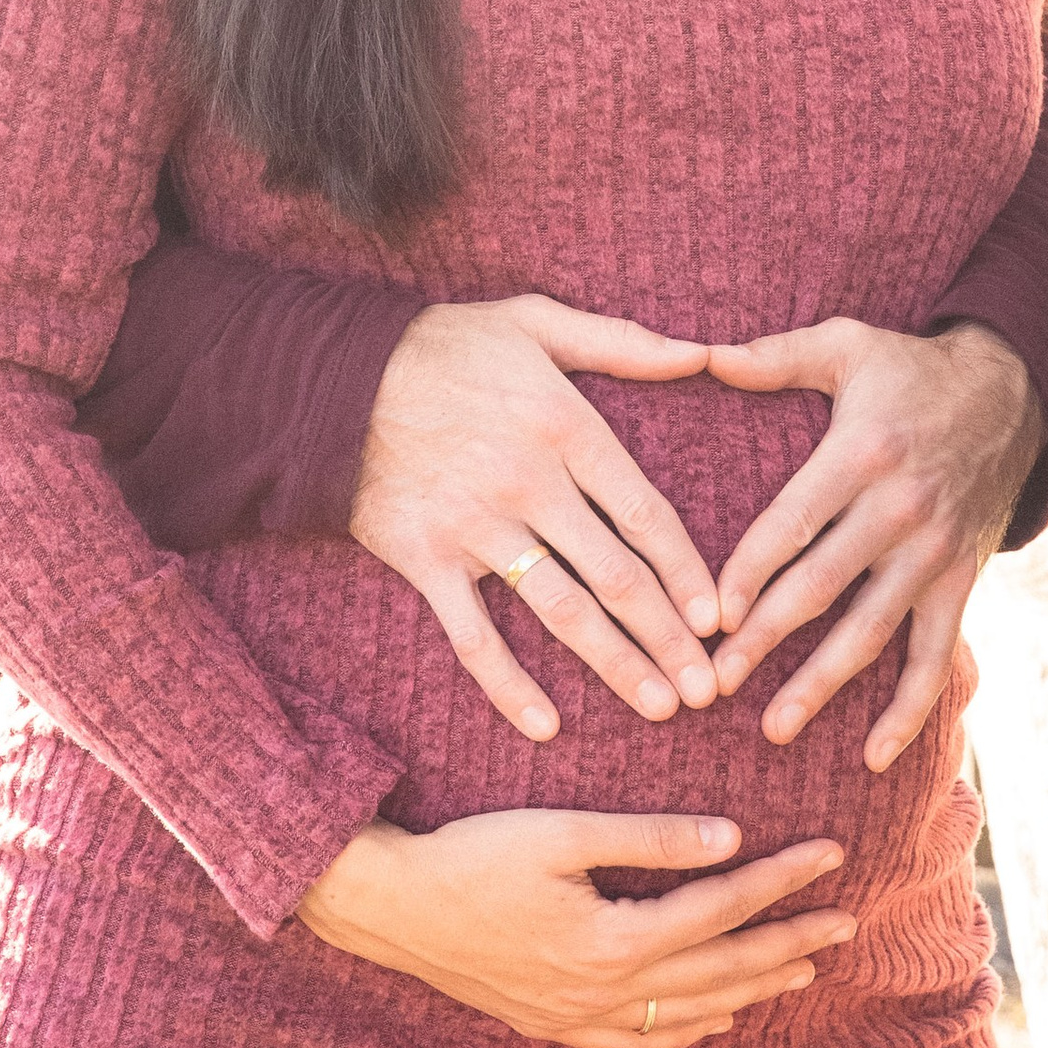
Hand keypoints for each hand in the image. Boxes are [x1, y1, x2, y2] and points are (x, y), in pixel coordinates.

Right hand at [295, 810, 854, 1047]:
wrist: (392, 909)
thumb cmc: (473, 857)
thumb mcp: (561, 833)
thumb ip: (647, 838)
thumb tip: (728, 838)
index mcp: (613, 940)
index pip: (722, 907)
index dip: (781, 880)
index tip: (832, 854)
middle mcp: (605, 992)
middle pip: (721, 969)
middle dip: (789, 943)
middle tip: (847, 922)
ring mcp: (580, 1019)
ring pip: (689, 1012)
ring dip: (752, 990)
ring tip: (802, 971)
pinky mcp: (555, 1027)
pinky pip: (640, 1043)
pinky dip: (688, 1031)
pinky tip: (715, 1020)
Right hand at [351, 296, 724, 742]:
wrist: (328, 374)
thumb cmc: (443, 345)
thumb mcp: (536, 321)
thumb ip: (622, 343)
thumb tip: (702, 352)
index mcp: (565, 426)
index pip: (645, 513)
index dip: (688, 572)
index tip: (719, 620)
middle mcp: (529, 483)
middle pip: (616, 575)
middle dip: (669, 638)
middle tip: (709, 691)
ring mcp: (475, 527)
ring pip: (560, 611)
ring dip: (616, 665)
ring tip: (661, 708)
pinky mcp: (424, 560)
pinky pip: (472, 635)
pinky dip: (507, 685)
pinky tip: (546, 725)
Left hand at [695, 320, 1045, 773]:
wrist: (1015, 392)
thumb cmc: (912, 368)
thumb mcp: (847, 345)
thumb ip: (774, 356)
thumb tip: (701, 355)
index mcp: (861, 454)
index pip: (790, 524)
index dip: (747, 574)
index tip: (703, 618)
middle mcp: (899, 511)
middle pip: (821, 588)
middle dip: (763, 641)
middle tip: (713, 684)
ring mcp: (934, 553)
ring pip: (871, 632)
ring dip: (822, 684)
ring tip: (774, 728)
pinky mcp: (961, 580)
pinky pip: (935, 655)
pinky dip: (909, 710)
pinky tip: (873, 756)